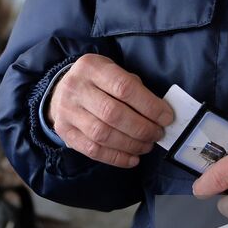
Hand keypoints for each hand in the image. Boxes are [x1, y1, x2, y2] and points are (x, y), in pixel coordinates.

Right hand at [47, 54, 173, 167]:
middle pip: (113, 113)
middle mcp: (76, 88)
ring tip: (147, 145)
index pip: (124, 87)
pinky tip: (132, 159)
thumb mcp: (112, 71)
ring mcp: (67, 111)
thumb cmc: (97, 81)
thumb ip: (133, 87)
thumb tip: (159, 113)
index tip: (166, 117)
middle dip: (142, 128)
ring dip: (131, 144)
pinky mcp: (65, 132)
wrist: (61, 90)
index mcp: (92, 67)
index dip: (149, 105)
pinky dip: (116, 158)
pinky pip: (93, 150)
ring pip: (102, 134)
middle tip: (158, 134)